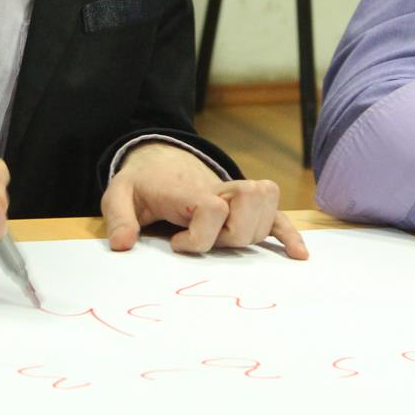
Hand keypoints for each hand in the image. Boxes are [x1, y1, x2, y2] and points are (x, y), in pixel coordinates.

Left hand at [101, 142, 308, 258]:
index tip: (175, 242)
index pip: (213, 209)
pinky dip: (288, 233)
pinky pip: (276, 215)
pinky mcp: (246, 205)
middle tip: (206, 239)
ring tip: (223, 239)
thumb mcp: (117, 194)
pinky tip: (297, 255)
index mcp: (190, 190)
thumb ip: (118, 218)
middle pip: (248, 214)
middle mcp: (221, 190)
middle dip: (230, 236)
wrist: (159, 159)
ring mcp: (237, 196)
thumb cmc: (141, 182)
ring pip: (267, 212)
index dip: (199, 235)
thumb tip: (124, 245)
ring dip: (251, 233)